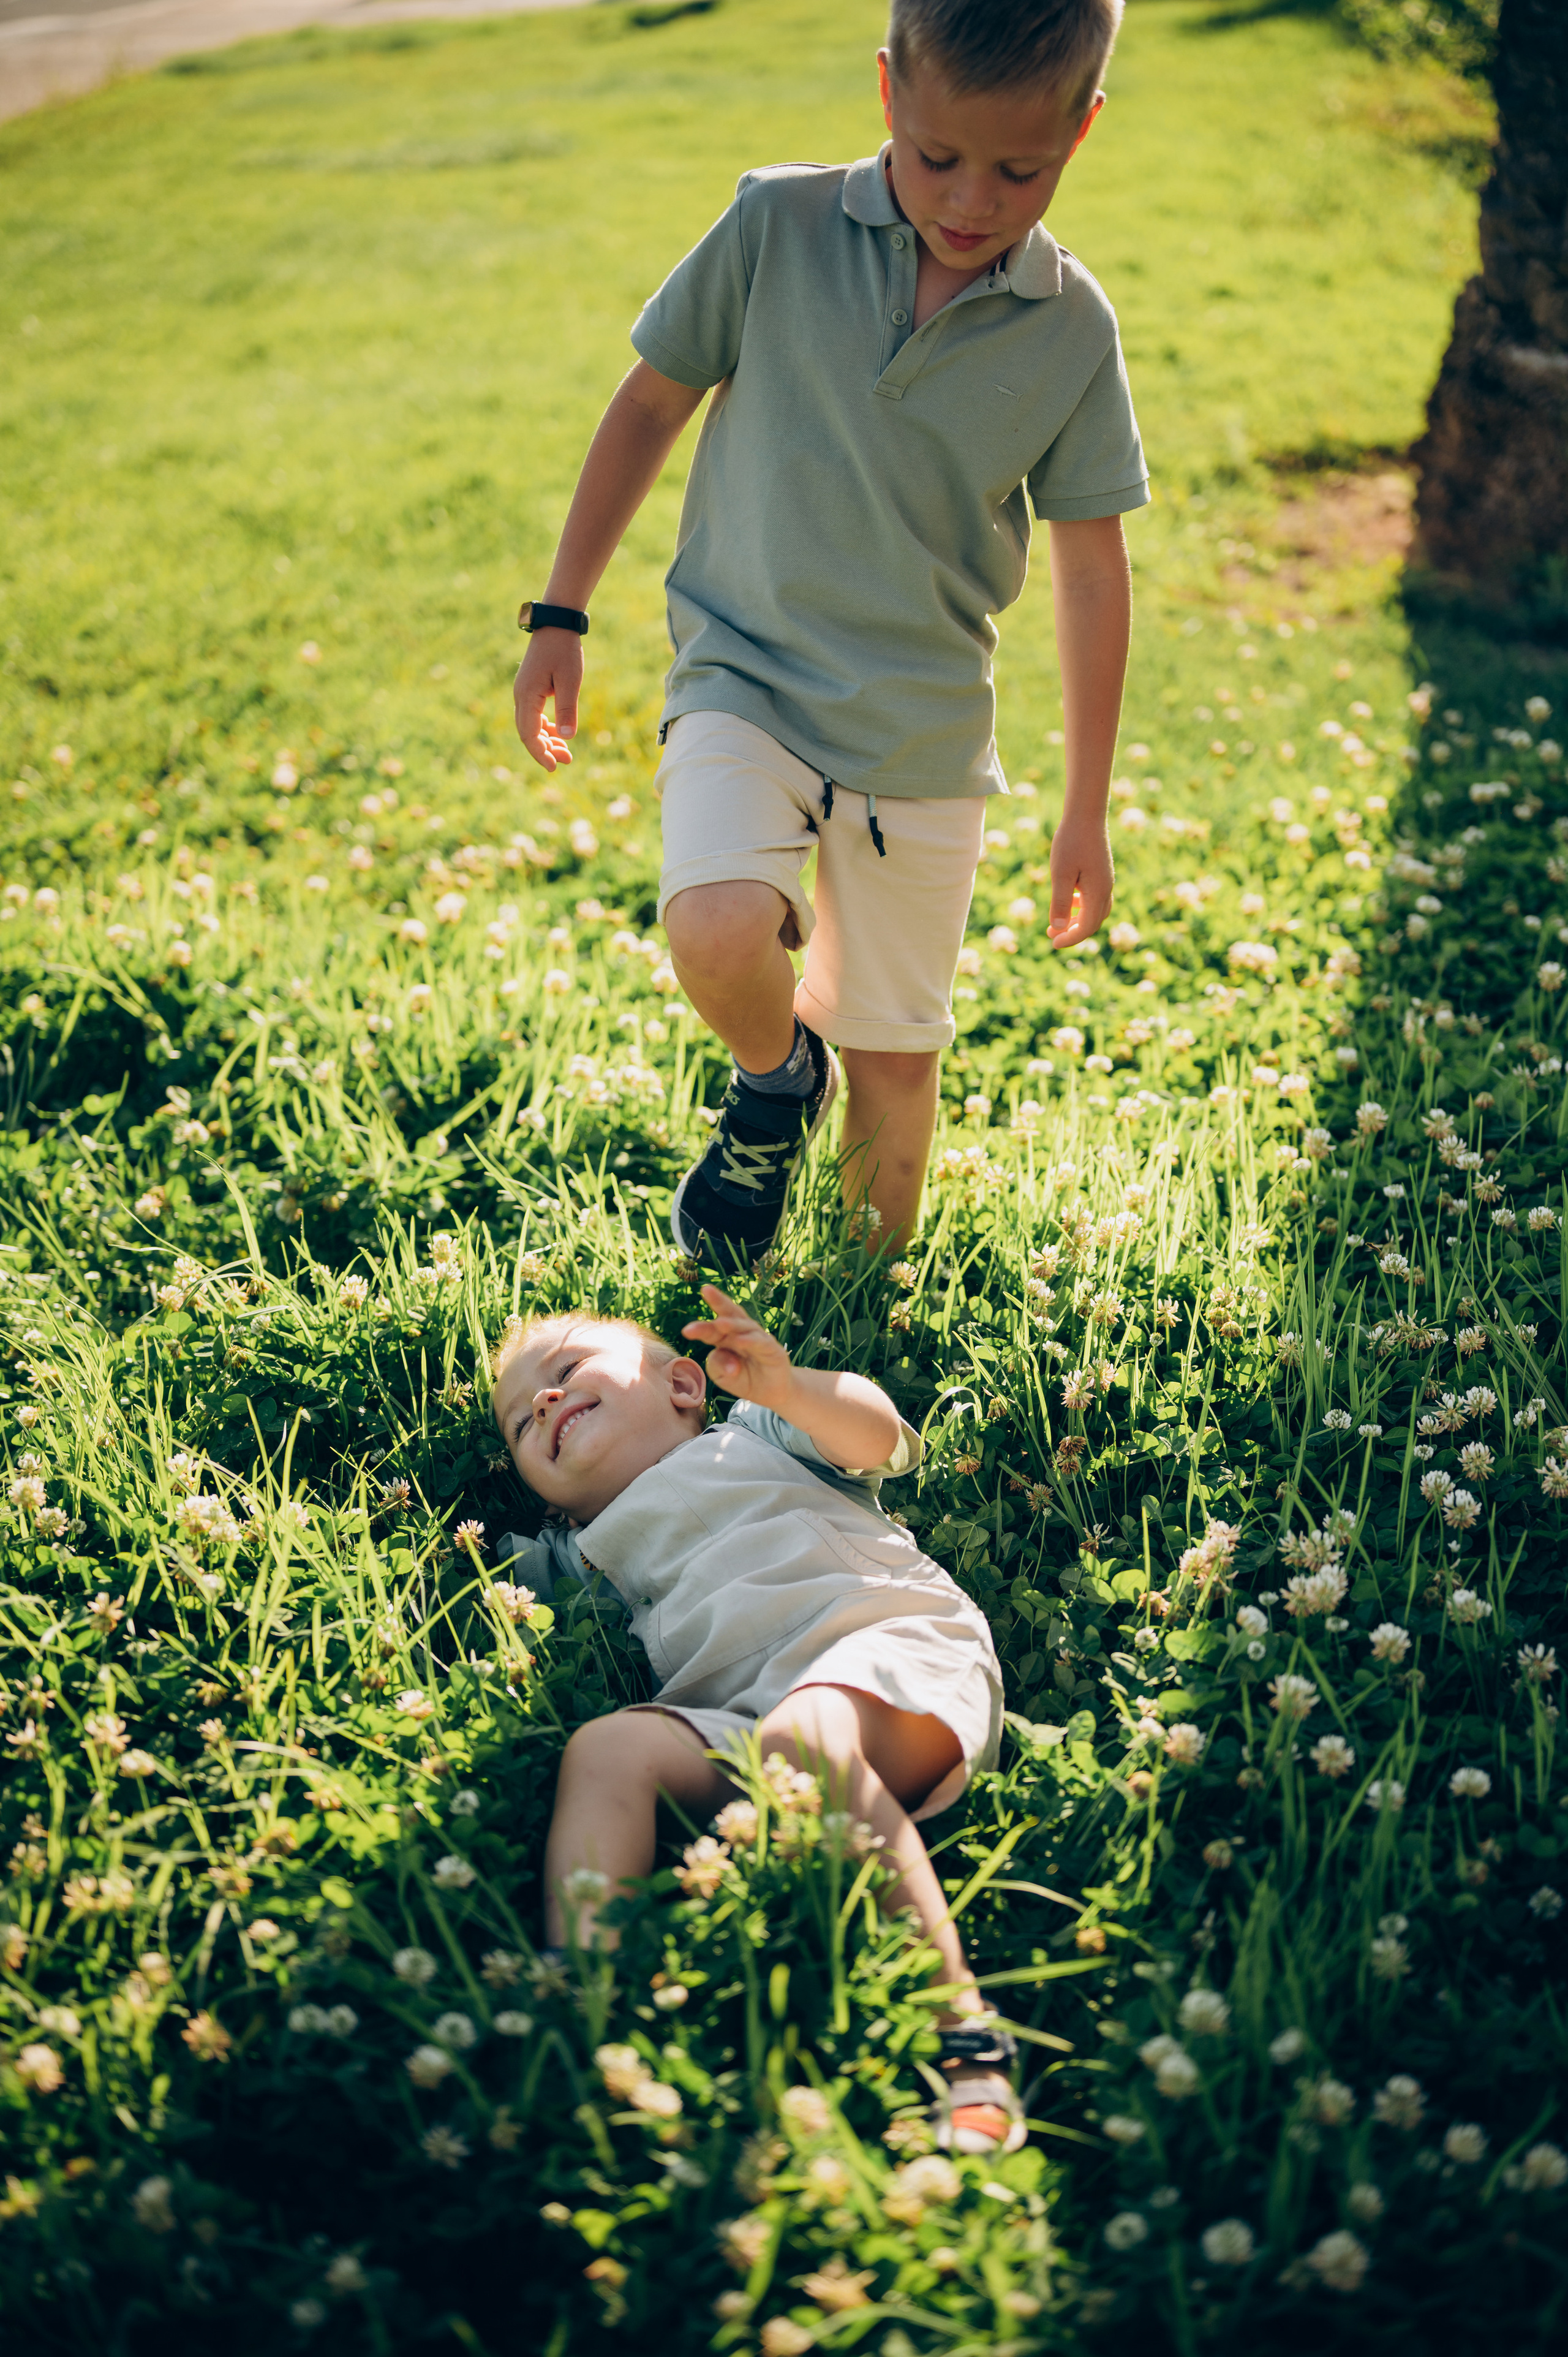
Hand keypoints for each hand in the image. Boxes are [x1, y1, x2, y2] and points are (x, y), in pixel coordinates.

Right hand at [513, 629, 583, 771]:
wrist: (556, 623)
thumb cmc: (564, 650)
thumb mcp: (570, 680)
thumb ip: (567, 708)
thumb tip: (567, 737)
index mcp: (526, 696)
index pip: (529, 735)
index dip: (540, 753)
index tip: (554, 767)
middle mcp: (521, 696)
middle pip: (528, 733)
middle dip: (545, 750)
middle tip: (566, 760)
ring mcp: (524, 692)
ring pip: (531, 725)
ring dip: (547, 740)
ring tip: (566, 752)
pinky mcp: (531, 688)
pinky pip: (534, 715)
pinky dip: (546, 727)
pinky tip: (559, 734)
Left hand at [681, 1284, 793, 1408]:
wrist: (770, 1393)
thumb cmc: (743, 1379)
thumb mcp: (722, 1375)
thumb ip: (717, 1365)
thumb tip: (730, 1364)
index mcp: (724, 1338)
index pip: (711, 1330)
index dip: (700, 1329)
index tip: (686, 1331)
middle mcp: (741, 1333)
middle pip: (730, 1314)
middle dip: (719, 1301)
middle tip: (706, 1290)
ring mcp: (758, 1339)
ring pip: (744, 1326)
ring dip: (732, 1323)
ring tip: (719, 1323)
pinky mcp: (772, 1349)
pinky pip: (760, 1343)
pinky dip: (750, 1341)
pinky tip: (740, 1341)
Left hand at [1047, 813, 1113, 948]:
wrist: (1085, 814)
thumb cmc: (1071, 842)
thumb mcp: (1060, 874)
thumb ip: (1059, 902)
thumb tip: (1057, 927)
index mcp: (1097, 893)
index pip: (1086, 927)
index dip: (1070, 939)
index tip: (1052, 943)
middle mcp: (1105, 889)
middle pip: (1093, 922)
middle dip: (1073, 932)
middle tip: (1050, 935)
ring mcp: (1105, 881)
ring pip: (1094, 911)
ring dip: (1077, 920)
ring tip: (1056, 922)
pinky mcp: (1101, 872)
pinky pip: (1094, 898)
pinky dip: (1080, 906)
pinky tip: (1067, 901)